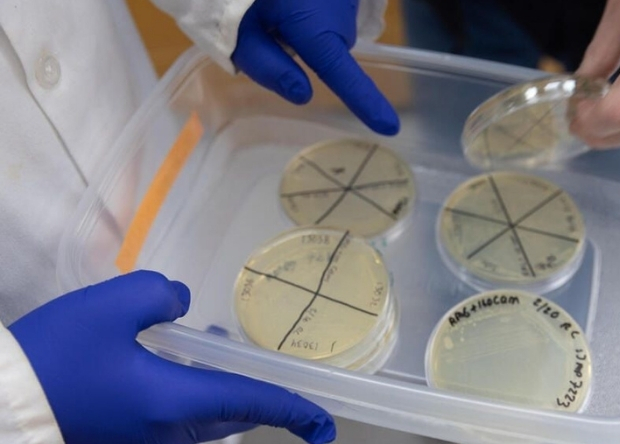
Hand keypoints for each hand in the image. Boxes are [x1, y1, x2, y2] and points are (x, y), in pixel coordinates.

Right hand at [9, 271, 334, 443]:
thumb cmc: (53, 357)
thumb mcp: (112, 304)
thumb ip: (163, 295)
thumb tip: (183, 307)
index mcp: (174, 403)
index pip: (252, 404)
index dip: (294, 412)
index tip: (324, 425)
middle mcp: (167, 435)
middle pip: (231, 415)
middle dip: (258, 395)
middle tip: (276, 376)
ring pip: (203, 420)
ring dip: (220, 388)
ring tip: (213, 348)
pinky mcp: (125, 441)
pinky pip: (175, 423)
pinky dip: (189, 396)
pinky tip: (176, 362)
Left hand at [231, 0, 399, 135]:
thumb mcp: (240, 31)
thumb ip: (267, 67)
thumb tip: (302, 94)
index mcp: (313, 28)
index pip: (344, 76)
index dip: (366, 103)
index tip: (389, 127)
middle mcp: (338, 13)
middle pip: (328, 50)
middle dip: (301, 46)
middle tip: (263, 22)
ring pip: (327, 28)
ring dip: (302, 23)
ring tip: (272, 2)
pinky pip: (329, 9)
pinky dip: (309, 8)